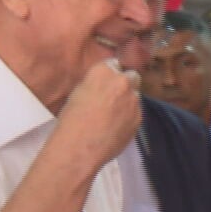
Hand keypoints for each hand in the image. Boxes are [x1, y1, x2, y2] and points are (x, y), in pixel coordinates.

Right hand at [51, 56, 143, 173]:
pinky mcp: (139, 118)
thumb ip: (96, 83)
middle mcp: (122, 82)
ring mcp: (133, 100)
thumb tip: (103, 85)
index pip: (113, 64)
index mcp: (103, 71)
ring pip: (135, 95)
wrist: (80, 147)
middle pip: (132, 76)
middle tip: (114, 97)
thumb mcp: (78, 91)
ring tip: (113, 116)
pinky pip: (136, 112)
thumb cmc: (71, 120)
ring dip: (128, 101)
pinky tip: (116, 127)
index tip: (106, 83)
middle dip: (126, 84)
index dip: (110, 75)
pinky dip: (130, 117)